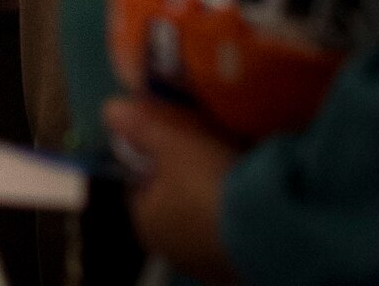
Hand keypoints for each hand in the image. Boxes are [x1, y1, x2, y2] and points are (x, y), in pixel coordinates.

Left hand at [105, 98, 239, 284]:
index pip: (139, 184)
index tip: (173, 139)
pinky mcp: (240, 269)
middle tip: (205, 147)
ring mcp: (208, 264)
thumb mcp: (170, 142)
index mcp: (146, 224)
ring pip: (204, 218)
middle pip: (173, 201)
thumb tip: (109, 109)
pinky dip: (236, 214)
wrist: (269, 229)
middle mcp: (172, 250)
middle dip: (186, 176)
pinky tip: (250, 193)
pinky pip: (232, 232)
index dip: (152, 157)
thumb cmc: (207, 183)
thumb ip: (139, 126)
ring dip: (213, 196)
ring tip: (231, 164)